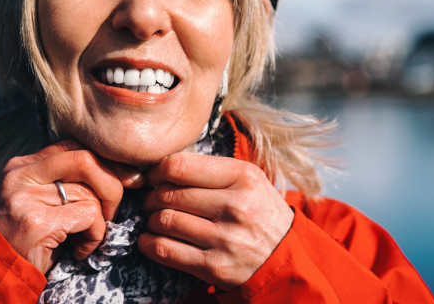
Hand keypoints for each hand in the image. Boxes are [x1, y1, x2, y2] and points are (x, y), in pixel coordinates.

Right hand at [0, 140, 142, 273]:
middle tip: (114, 209)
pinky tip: (81, 250)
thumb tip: (122, 168)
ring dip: (102, 220)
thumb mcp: (40, 199)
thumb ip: (66, 178)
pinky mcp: (37, 222)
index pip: (76, 146)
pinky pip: (89, 215)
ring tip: (87, 238)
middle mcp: (20, 175)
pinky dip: (96, 235)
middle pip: (86, 159)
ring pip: (90, 192)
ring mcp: (26, 197)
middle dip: (113, 183)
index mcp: (22, 165)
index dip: (107, 160)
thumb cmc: (27, 239)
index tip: (128, 177)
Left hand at [138, 153, 294, 290]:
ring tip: (153, 218)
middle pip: (170, 194)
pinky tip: (149, 240)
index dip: (158, 169)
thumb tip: (165, 167)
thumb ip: (213, 170)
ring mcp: (225, 238)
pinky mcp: (216, 267)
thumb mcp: (249, 179)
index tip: (153, 175)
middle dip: (151, 197)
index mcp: (243, 177)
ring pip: (165, 221)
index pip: (182, 166)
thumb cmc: (259, 210)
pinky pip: (168, 251)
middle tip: (150, 199)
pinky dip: (150, 244)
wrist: (284, 256)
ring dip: (150, 220)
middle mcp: (235, 206)